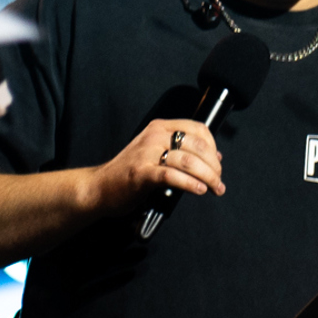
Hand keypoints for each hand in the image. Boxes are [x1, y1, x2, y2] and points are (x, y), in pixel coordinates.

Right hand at [94, 117, 220, 209]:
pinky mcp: (141, 173)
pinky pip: (172, 176)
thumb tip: (215, 157)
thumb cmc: (129, 173)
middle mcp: (154, 136)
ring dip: (208, 177)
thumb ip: (182, 152)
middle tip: (218, 182)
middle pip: (197, 146)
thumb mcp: (156, 154)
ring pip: (188, 161)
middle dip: (214, 166)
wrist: (99, 187)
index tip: (217, 164)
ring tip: (214, 189)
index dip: (214, 147)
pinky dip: (190, 184)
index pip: (198, 129)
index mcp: (159, 128)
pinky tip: (198, 190)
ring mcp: (146, 154)